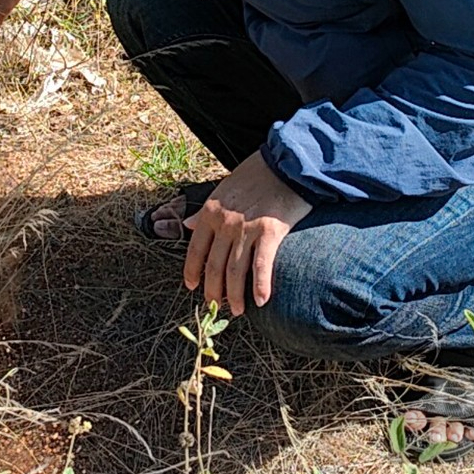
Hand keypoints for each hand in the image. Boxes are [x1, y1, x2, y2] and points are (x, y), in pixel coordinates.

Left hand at [184, 152, 312, 316]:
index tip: (192, 287)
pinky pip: (262, 266)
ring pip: (235, 271)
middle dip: (214, 291)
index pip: (195, 249)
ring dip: (235, 295)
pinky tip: (261, 301)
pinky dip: (261, 286)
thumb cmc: (256, 174)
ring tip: (238, 310)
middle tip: (217, 306)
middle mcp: (225, 222)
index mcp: (210, 212)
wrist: (287, 162)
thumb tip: (187, 225)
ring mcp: (247, 228)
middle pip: (214, 266)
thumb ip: (205, 211)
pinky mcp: (271, 232)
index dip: (192, 272)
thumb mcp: (223, 188)